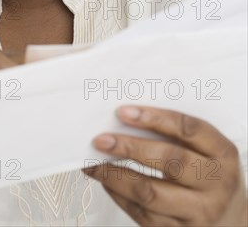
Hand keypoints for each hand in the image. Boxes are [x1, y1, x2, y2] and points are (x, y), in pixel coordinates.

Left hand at [84, 106, 246, 225]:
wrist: (233, 221)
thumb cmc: (212, 176)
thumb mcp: (208, 152)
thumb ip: (178, 135)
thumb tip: (128, 119)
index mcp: (223, 153)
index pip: (188, 129)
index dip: (154, 118)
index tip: (124, 112)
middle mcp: (216, 183)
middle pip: (169, 161)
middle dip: (130, 148)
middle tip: (102, 139)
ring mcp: (200, 212)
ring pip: (150, 192)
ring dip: (116, 175)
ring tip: (95, 162)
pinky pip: (143, 215)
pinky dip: (119, 196)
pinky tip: (107, 183)